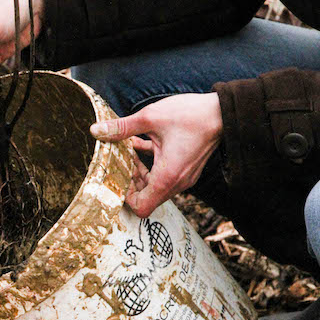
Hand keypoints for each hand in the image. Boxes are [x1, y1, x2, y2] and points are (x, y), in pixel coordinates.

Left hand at [89, 93, 222, 217]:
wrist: (224, 112)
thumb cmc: (191, 114)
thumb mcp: (150, 117)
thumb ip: (121, 127)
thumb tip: (95, 130)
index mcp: (167, 176)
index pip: (142, 207)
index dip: (125, 198)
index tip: (116, 178)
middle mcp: (177, 182)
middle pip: (147, 197)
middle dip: (130, 181)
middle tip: (120, 160)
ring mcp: (184, 177)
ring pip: (154, 185)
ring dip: (140, 170)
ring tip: (129, 149)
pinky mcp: (187, 169)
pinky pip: (164, 175)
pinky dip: (151, 164)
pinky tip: (141, 143)